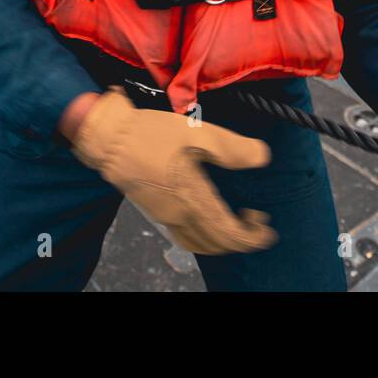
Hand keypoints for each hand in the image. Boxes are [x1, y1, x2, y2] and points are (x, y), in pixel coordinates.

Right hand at [70, 87, 277, 254]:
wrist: (109, 139)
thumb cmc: (152, 134)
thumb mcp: (197, 133)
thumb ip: (232, 148)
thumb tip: (263, 157)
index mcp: (194, 200)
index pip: (230, 234)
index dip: (252, 237)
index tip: (268, 230)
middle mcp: (180, 215)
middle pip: (216, 243)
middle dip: (241, 239)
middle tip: (256, 222)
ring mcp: (165, 215)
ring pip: (199, 243)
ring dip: (221, 240)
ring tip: (235, 222)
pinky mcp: (154, 209)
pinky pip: (184, 235)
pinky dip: (202, 236)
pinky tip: (205, 218)